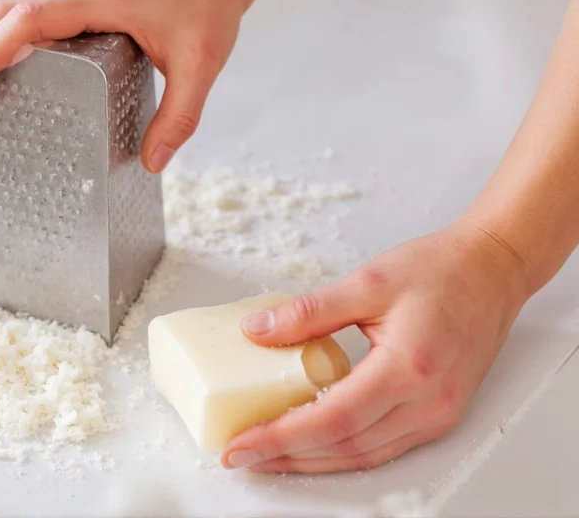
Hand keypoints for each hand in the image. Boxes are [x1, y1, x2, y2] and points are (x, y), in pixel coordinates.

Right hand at [0, 0, 245, 172]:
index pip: (27, 20)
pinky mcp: (82, 7)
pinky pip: (33, 22)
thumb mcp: (200, 67)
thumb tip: (151, 162)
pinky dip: (10, 46)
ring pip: (13, 16)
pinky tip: (11, 78)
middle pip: (5, 17)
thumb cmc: (208, 7)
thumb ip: (178, 117)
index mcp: (101, 0)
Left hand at [221, 221, 529, 472]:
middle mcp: (427, 402)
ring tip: (269, 455)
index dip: (282, 437)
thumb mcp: (367, 282)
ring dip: (312, 461)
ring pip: (365, 456)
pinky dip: (343, 452)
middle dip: (288, 457)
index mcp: (408, 367)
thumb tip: (257, 332)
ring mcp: (437, 414)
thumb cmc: (440, 271)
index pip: (333, 419)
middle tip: (243, 455)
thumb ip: (308, 312)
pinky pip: (384, 447)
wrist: (490, 272)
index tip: (242, 443)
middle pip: (346, 447)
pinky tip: (313, 444)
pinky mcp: (438, 414)